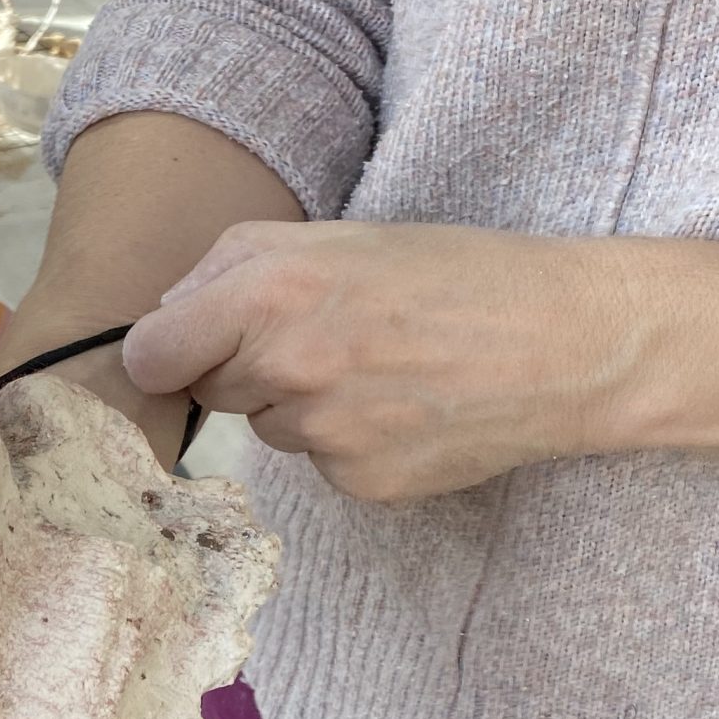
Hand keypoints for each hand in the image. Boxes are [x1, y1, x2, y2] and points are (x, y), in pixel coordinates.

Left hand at [123, 220, 646, 502]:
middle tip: (330, 338)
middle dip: (249, 369)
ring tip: (382, 369)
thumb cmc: (456, 276)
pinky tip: (406, 410)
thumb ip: (234, 265)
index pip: (150, 354)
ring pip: (271, 429)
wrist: (568, 341)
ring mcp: (325, 434)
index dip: (169, 351)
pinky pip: (322, 466)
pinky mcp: (361, 483)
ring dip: (304, 406)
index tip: (189, 349)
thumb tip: (165, 318)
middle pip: (211, 392)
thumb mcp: (340, 235)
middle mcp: (288, 366)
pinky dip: (352, 443)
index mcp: (272, 291)